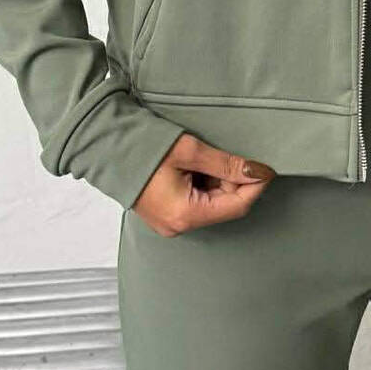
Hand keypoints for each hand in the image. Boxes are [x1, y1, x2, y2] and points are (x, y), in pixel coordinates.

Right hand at [132, 132, 275, 236]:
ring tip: (207, 156)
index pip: (237, 206)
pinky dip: (205, 183)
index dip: (255, 185)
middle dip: (235, 180)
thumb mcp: (189, 151)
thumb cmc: (142, 146)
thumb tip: (256, 170)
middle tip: (234, 154)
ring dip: (219, 180)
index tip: (266, 166)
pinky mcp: (166, 213)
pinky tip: (197, 165)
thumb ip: (226, 164)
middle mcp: (178, 225)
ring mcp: (170, 221)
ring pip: (212, 203)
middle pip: (225, 206)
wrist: (104, 144)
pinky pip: (197, 201)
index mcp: (184, 214)